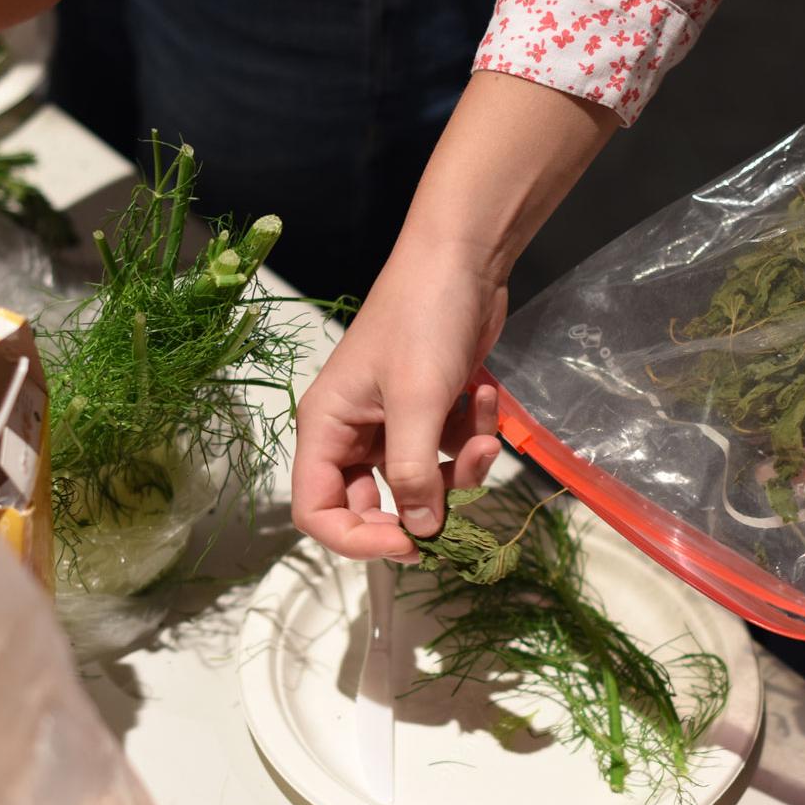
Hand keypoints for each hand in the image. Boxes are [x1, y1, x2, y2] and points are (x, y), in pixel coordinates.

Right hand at [292, 240, 505, 561]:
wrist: (464, 260)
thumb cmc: (424, 319)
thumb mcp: (417, 402)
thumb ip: (414, 474)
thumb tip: (421, 533)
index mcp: (327, 429)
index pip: (318, 511)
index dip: (358, 539)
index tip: (407, 544)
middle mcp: (353, 433)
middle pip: (375, 505)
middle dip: (424, 509)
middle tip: (458, 513)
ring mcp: (393, 424)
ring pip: (424, 484)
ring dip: (462, 470)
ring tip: (484, 432)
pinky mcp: (431, 414)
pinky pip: (451, 452)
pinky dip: (474, 435)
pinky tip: (486, 398)